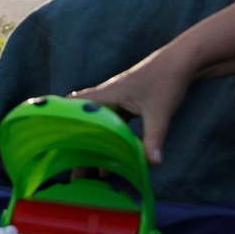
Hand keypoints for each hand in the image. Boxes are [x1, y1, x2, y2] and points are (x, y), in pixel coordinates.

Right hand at [70, 48, 195, 163]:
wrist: (183, 61)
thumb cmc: (168, 80)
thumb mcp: (160, 112)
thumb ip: (154, 138)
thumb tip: (153, 164)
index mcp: (107, 95)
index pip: (75, 108)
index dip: (61, 123)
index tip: (51, 144)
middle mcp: (107, 96)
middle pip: (85, 122)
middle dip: (78, 146)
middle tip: (72, 171)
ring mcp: (117, 100)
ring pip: (98, 125)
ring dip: (93, 145)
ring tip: (89, 172)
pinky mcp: (128, 103)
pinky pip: (112, 124)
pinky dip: (109, 140)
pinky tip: (111, 159)